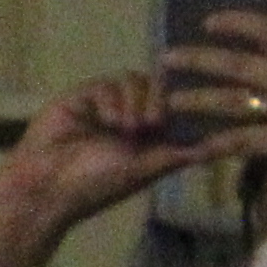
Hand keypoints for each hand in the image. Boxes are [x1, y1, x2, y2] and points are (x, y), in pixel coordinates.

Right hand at [0, 66, 222, 236]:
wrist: (48, 185)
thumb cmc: (97, 184)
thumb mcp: (146, 170)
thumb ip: (178, 155)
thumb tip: (219, 149)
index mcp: (146, 138)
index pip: (173, 108)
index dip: (180, 106)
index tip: (184, 116)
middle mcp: (128, 118)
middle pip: (158, 88)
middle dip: (159, 102)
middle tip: (150, 124)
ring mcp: (105, 106)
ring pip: (136, 81)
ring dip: (136, 101)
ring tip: (125, 127)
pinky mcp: (82, 97)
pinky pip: (109, 83)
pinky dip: (113, 99)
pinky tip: (107, 120)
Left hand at [194, 9, 266, 255]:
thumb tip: (235, 39)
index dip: (241, 23)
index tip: (207, 22)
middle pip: (242, 65)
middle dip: (200, 60)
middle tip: (166, 58)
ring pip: (235, 101)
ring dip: (199, 100)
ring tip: (171, 102)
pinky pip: (243, 140)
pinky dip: (216, 144)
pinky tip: (193, 148)